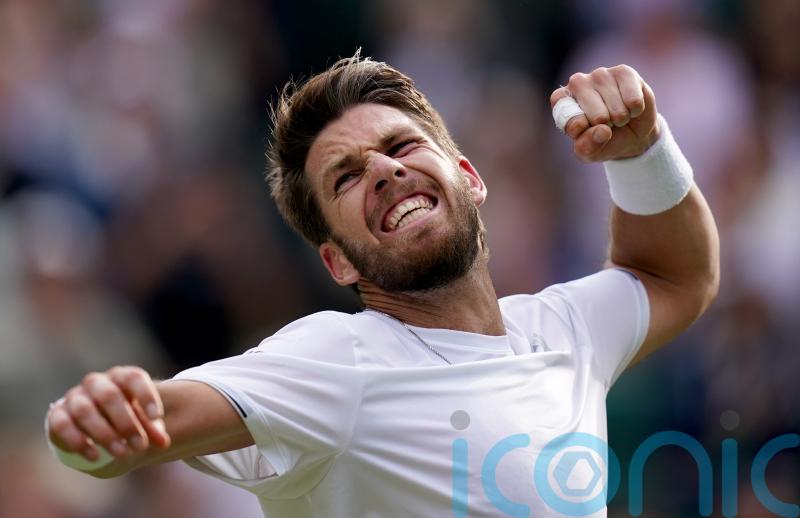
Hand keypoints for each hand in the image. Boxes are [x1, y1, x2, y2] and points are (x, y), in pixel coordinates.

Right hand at [47, 366, 170, 461]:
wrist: (92, 424)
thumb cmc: (124, 417)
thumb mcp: (141, 421)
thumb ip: (153, 429)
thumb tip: (164, 443)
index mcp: (120, 377)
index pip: (133, 377)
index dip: (146, 395)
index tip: (157, 417)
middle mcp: (96, 383)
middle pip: (110, 396)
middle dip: (126, 423)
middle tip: (140, 446)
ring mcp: (74, 397)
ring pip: (85, 411)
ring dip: (105, 434)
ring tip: (122, 454)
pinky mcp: (57, 415)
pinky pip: (63, 425)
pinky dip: (79, 442)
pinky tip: (95, 456)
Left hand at [551, 65, 659, 161]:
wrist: (631, 133)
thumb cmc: (603, 141)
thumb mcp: (589, 152)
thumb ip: (587, 146)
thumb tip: (602, 130)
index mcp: (561, 101)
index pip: (567, 117)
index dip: (580, 129)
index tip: (584, 129)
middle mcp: (577, 83)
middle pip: (596, 115)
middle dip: (606, 127)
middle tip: (605, 123)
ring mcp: (600, 74)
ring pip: (617, 109)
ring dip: (621, 119)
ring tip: (617, 115)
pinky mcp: (623, 71)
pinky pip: (633, 100)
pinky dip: (635, 110)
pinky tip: (630, 106)